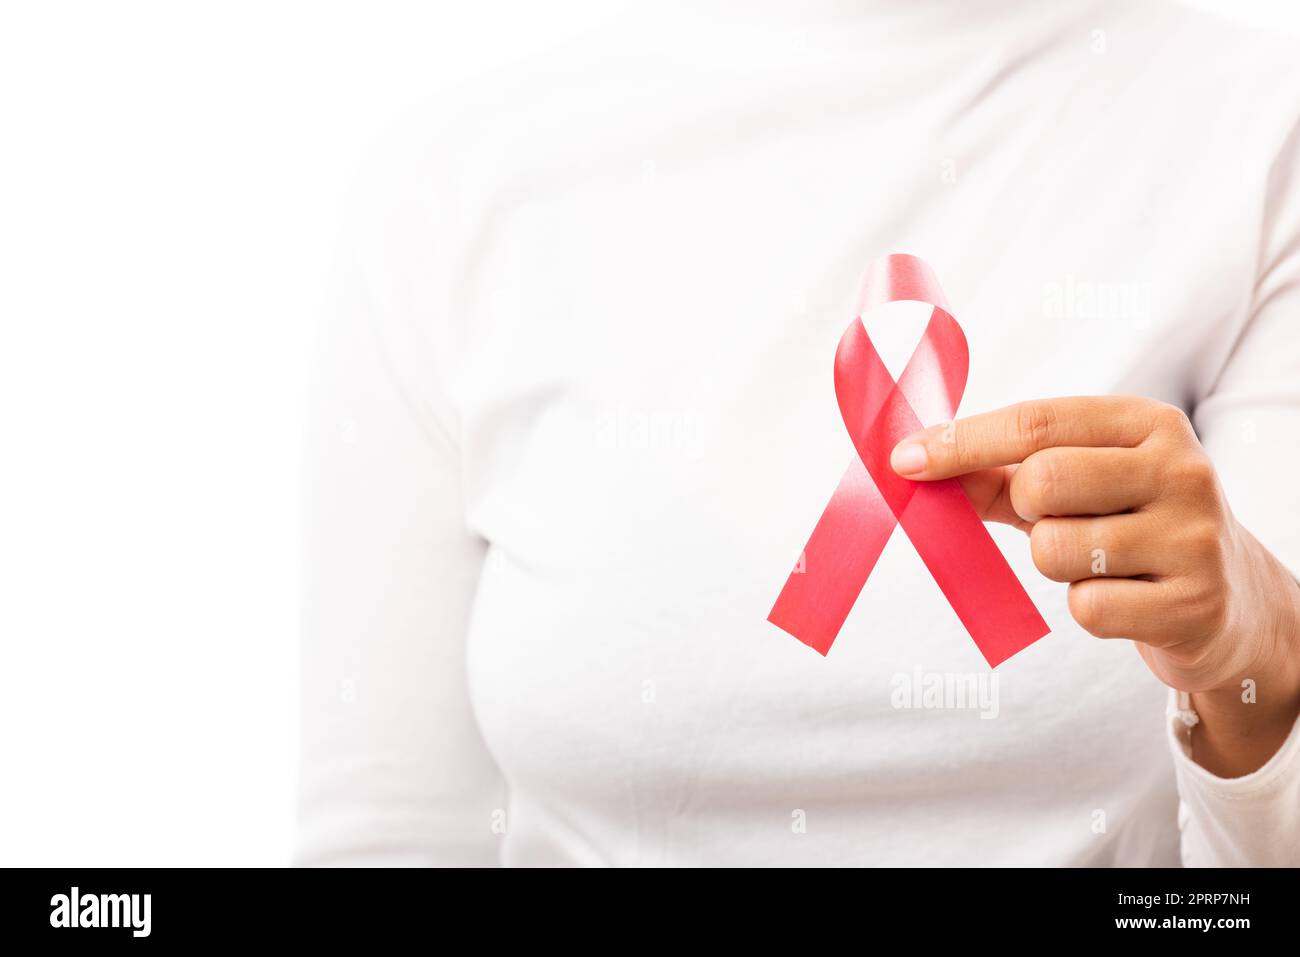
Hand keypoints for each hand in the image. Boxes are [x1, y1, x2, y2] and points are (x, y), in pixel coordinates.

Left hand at [890, 396, 1299, 774]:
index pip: (1036, 421)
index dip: (961, 441)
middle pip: (1041, 482)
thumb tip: (915, 464)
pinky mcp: (1192, 605)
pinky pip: (1086, 609)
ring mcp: (1193, 538)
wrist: (1231, 601)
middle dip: (1026, 510)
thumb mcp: (1080, 482)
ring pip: (1055, 551)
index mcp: (1149, 424)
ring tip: (1100, 561)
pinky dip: (1088, 608)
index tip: (904, 459)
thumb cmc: (1130, 525)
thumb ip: (1000, 473)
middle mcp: (1181, 470)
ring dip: (1056, 564)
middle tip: (1054, 520)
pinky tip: (1125, 597)